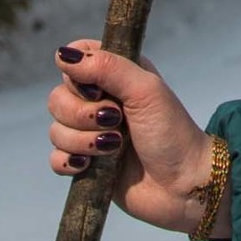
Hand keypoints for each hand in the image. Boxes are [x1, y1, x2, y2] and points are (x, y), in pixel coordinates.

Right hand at [46, 40, 230, 239]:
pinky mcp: (87, 163)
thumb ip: (108, 67)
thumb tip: (63, 55)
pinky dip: (69, 161)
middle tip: (115, 121)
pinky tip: (90, 166)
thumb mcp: (146, 90)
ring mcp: (92, 133)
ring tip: (115, 147)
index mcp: (116, 75)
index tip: (99, 89)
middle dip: (82, 114)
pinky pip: (56, 158)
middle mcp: (101, 101)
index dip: (77, 74)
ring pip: (56, 129)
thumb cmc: (172, 133)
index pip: (75, 58)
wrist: (184, 185)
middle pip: (58, 97)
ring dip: (83, 140)